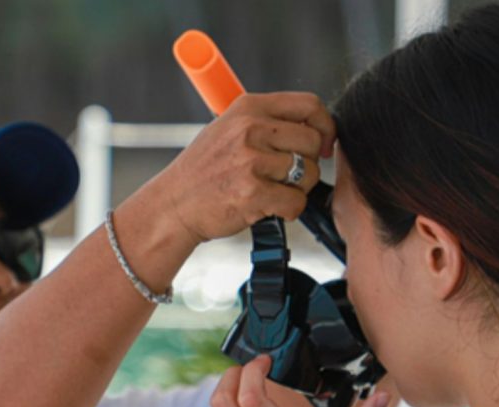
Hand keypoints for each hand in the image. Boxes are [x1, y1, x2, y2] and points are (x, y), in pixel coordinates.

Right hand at [151, 92, 334, 243]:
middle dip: (310, 163)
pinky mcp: (252, 192)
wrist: (174, 204)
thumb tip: (312, 127)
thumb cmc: (204, 171)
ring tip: (273, 192)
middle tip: (290, 176)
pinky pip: (296, 202)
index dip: (324, 126)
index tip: (322, 144)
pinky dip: (288, 211)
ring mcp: (250, 160)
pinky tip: (269, 208)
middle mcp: (250, 128)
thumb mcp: (228, 129)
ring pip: (308, 174)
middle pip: (312, 141)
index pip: (309, 104)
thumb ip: (267, 123)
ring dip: (298, 189)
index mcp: (248, 107)